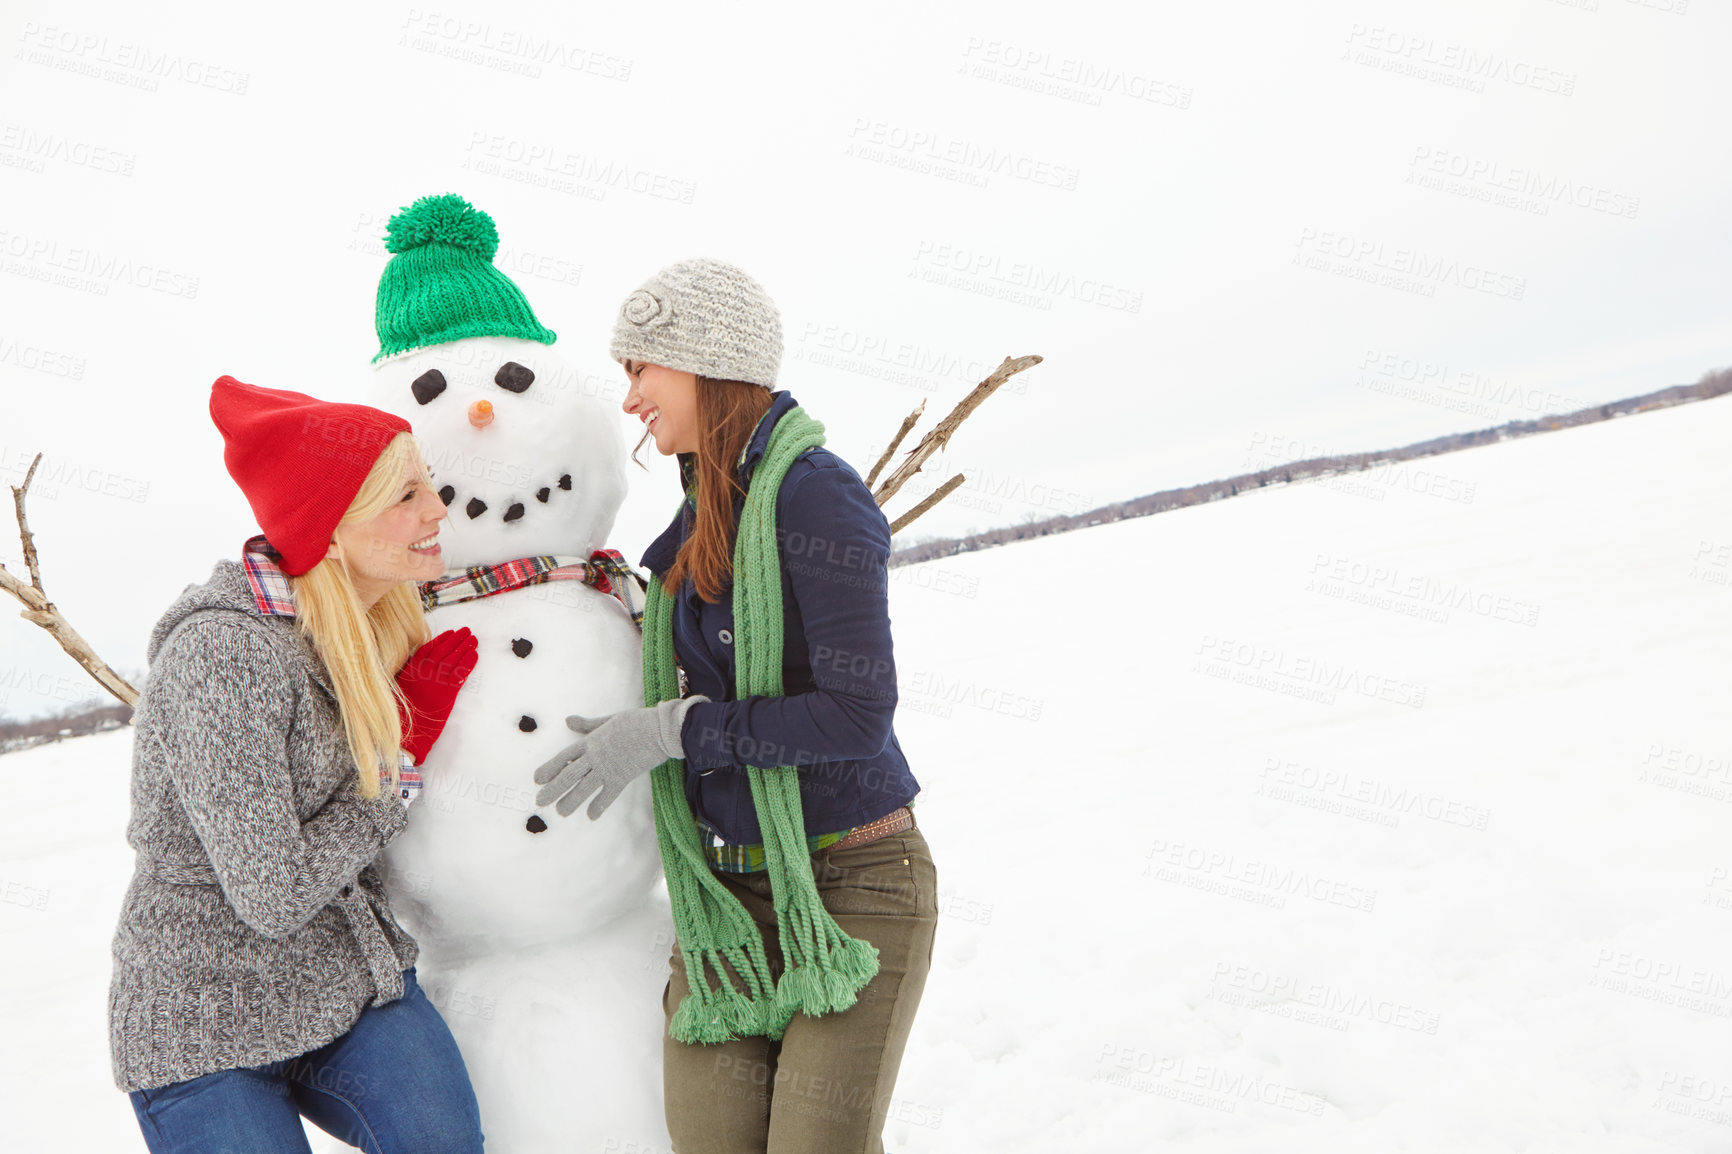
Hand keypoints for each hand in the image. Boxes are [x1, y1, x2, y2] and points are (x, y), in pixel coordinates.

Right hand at [396, 628, 478, 764]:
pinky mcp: (448, 693)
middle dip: (456, 639)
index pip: (427, 649)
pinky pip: (460, 673)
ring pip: (453, 659)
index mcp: (411, 671)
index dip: (440, 639)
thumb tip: (420, 666)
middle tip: (466, 631)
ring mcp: (436, 682)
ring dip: (465, 647)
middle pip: (443, 650)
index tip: (450, 633)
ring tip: (473, 639)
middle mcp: (424, 673)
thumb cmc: (402, 714)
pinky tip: (475, 654)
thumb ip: (411, 676)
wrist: (408, 732)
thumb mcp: (401, 689)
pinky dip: (469, 662)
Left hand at [532, 696, 708, 819]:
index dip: (549, 768)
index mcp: (590, 741)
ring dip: (571, 801)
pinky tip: (591, 816)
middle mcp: (595, 757)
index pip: (564, 757)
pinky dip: (599, 806)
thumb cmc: (635, 721)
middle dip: (553, 789)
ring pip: (584, 788)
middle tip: (540, 802)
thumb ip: (587, 725)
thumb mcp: (608, 720)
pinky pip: (608, 795)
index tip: (537, 779)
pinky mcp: (623, 777)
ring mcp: (608, 768)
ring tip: (560, 812)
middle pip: (569, 775)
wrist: (658, 729)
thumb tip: (567, 721)